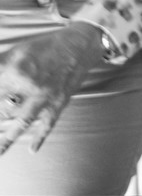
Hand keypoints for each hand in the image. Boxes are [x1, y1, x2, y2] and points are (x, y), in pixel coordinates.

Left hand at [0, 23, 103, 155]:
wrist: (79, 45)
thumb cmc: (44, 47)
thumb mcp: (15, 52)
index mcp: (13, 69)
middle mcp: (27, 85)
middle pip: (1, 110)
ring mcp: (44, 96)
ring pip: (21, 122)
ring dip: (7, 139)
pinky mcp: (58, 103)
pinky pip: (48, 124)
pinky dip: (40, 138)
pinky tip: (32, 150)